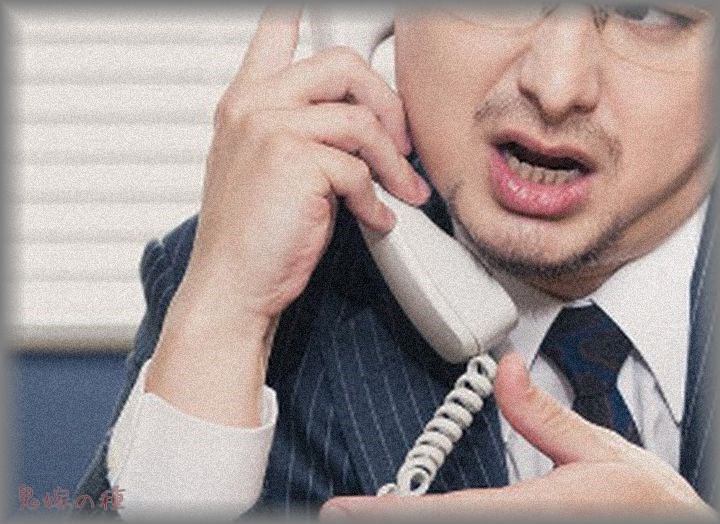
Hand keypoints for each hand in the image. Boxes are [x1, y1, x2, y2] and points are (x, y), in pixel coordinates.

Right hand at [146, 8, 428, 426]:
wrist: (231, 285)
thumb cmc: (253, 235)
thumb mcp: (267, 169)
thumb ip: (302, 131)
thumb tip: (361, 120)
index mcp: (246, 101)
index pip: (273, 33)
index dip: (296, 13)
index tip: (312, 4)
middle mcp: (253, 105)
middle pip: (341, 64)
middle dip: (385, 102)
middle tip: (399, 142)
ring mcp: (269, 128)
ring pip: (360, 121)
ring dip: (393, 162)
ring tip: (402, 190)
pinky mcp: (294, 161)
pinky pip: (359, 168)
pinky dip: (377, 198)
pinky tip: (376, 219)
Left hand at [320, 353, 714, 519]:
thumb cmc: (648, 505)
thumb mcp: (599, 451)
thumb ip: (544, 415)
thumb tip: (505, 370)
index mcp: (530, 511)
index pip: (443, 513)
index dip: (385, 514)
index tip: (342, 510)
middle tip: (341, 516)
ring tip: (371, 515)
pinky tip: (421, 518)